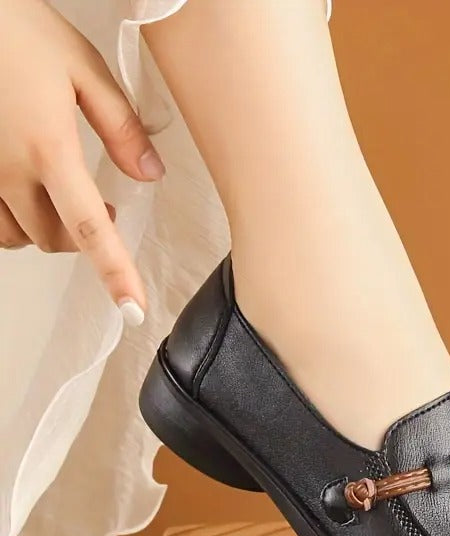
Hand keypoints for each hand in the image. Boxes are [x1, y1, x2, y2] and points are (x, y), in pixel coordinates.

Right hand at [0, 0, 164, 320]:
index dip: (114, 274)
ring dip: (46, 229)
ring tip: (58, 195)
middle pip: (54, 240)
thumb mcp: (82, 66)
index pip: (89, 230)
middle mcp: (6, 171)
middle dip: (82, 238)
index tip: (133, 309)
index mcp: (48, 149)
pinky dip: (10, 222)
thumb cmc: (15, 27)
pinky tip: (22, 195)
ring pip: (18, 236)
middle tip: (103, 208)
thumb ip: (121, 126)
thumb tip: (151, 175)